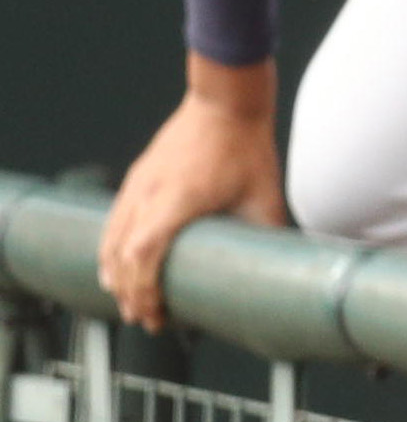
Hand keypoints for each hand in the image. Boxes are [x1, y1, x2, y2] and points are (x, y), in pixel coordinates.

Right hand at [101, 62, 287, 330]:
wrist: (225, 102)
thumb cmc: (247, 147)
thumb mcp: (265, 196)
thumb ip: (265, 234)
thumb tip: (280, 269)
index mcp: (178, 199)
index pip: (144, 253)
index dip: (143, 288)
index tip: (154, 313)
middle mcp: (149, 192)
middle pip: (122, 253)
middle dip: (130, 292)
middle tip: (146, 320)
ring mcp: (138, 183)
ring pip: (111, 237)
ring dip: (115, 274)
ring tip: (127, 302)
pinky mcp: (137, 177)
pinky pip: (114, 220)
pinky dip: (111, 248)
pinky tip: (115, 267)